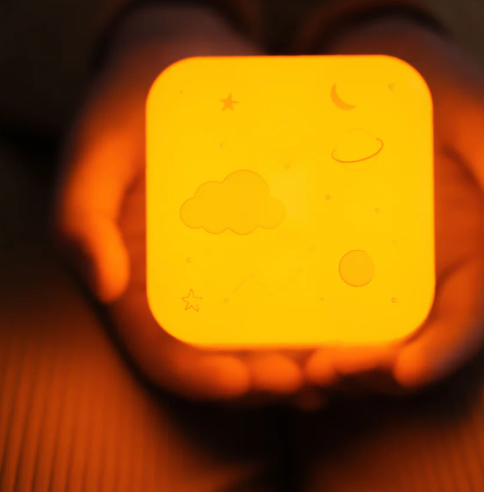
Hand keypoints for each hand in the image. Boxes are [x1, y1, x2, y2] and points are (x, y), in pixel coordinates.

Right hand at [55, 5, 303, 400]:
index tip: (246, 383)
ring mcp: (226, 268)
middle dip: (262, 379)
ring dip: (295, 362)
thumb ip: (83, 217)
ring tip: (337, 368)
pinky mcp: (263, 242)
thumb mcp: (96, 154)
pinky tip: (347, 323)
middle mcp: (184, 287)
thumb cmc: (129, 111)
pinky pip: (288, 287)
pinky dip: (313, 315)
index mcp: (139, 284)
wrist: (179, 64)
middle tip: (307, 380)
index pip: (163, 352)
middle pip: (221, 355)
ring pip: (260, 334)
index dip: (201, 377)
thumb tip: (103, 287)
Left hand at [305, 19, 483, 390]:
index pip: (461, 323)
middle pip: (403, 345)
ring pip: (358, 337)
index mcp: (465, 259)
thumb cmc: (439, 94)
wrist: (377, 69)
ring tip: (298, 367)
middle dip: (371, 370)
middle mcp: (419, 277)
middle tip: (329, 371)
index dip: (440, 354)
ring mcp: (371, 271)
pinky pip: (318, 303)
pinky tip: (276, 336)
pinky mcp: (329, 256)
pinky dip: (304, 329)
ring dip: (332, 362)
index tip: (407, 370)